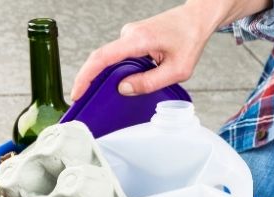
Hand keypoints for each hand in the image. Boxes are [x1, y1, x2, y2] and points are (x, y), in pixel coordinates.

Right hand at [71, 5, 211, 99]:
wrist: (196, 19)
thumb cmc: (190, 40)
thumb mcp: (177, 70)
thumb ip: (150, 82)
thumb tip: (124, 89)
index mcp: (138, 40)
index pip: (102, 58)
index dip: (86, 76)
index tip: (77, 92)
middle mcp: (129, 34)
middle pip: (102, 60)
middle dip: (93, 81)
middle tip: (88, 101)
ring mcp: (129, 35)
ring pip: (113, 60)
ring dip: (111, 77)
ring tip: (111, 95)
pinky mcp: (133, 38)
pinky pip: (120, 57)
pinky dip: (119, 70)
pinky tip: (126, 83)